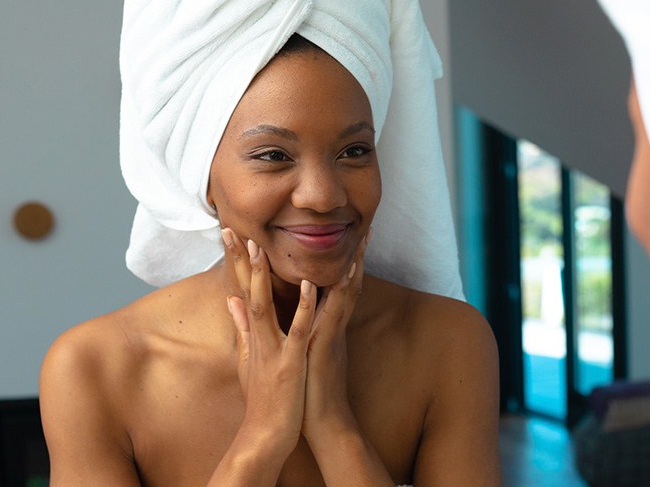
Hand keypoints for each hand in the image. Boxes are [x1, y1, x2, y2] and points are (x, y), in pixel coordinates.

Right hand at [223, 228, 316, 450]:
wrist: (267, 434)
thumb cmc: (262, 396)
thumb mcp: (247, 359)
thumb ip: (241, 327)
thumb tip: (231, 300)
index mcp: (254, 336)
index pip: (241, 292)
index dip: (234, 263)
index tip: (227, 234)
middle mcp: (260, 339)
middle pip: (247, 293)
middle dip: (240, 261)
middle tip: (231, 228)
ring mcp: (273, 351)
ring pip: (267, 308)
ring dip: (263, 278)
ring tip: (261, 247)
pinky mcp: (290, 364)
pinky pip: (297, 332)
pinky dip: (302, 309)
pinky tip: (308, 287)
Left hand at [301, 229, 369, 444]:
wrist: (320, 422)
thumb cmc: (306, 390)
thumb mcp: (296, 353)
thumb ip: (288, 330)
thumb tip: (282, 315)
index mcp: (324, 325)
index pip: (333, 286)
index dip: (341, 261)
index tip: (346, 236)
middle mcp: (333, 325)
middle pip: (347, 283)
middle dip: (357, 255)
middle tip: (367, 226)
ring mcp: (332, 334)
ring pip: (347, 294)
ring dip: (353, 265)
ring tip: (362, 240)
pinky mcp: (327, 345)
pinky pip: (335, 315)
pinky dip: (340, 294)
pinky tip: (343, 274)